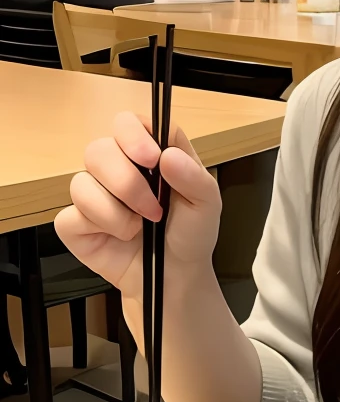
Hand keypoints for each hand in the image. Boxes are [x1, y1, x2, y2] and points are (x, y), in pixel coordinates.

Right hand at [54, 112, 221, 304]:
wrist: (175, 278)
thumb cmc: (190, 234)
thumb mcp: (207, 203)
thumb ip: (193, 176)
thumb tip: (168, 155)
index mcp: (148, 154)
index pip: (129, 123)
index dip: (134, 134)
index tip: (151, 157)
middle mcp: (117, 169)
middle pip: (99, 149)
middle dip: (126, 181)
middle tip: (153, 208)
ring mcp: (94, 195)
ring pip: (81, 182)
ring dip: (116, 210)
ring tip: (140, 227)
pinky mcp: (76, 224)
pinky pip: (70, 216)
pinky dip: (99, 228)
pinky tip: (119, 237)